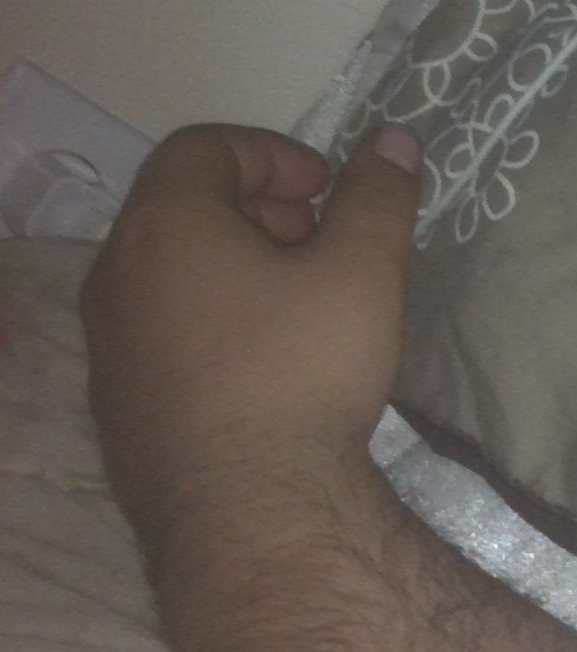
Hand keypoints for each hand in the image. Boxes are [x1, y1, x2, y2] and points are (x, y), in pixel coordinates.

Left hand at [81, 123, 423, 552]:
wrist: (244, 510)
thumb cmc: (302, 372)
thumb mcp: (364, 273)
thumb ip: (378, 198)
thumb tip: (393, 142)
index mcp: (167, 224)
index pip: (203, 147)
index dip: (272, 153)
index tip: (327, 190)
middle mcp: (118, 274)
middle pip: (180, 209)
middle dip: (257, 210)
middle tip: (322, 242)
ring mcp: (109, 344)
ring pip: (169, 275)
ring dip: (233, 268)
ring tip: (301, 306)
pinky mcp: (118, 404)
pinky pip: (162, 334)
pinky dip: (211, 322)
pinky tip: (267, 370)